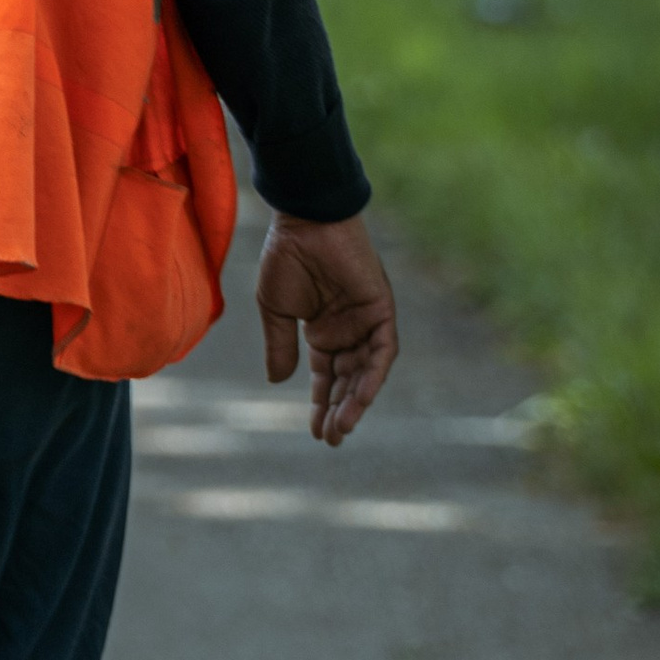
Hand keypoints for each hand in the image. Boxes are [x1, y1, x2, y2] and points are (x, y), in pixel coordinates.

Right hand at [257, 212, 397, 445]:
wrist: (305, 221)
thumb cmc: (287, 257)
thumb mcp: (276, 310)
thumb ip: (280, 346)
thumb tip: (278, 382)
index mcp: (324, 332)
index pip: (328, 377)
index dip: (322, 404)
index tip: (316, 433)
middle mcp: (349, 331)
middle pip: (349, 380)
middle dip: (341, 410)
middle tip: (332, 439)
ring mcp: (367, 321)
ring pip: (367, 371)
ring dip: (357, 400)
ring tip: (343, 427)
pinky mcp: (382, 309)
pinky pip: (383, 349)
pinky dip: (374, 374)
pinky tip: (360, 397)